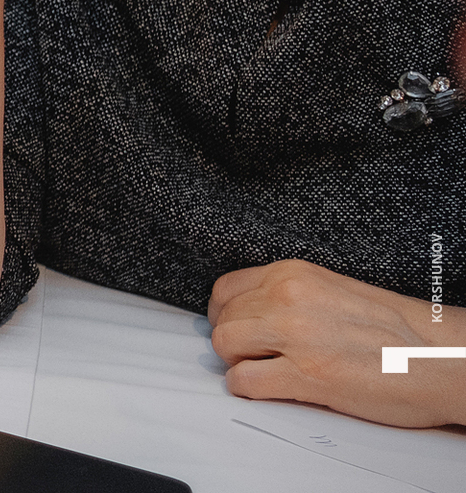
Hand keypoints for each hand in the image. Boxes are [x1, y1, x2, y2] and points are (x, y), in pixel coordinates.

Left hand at [208, 258, 465, 427]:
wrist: (441, 358)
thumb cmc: (399, 330)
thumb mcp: (334, 289)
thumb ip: (290, 294)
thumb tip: (252, 311)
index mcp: (294, 274)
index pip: (225, 289)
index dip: (224, 314)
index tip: (233, 328)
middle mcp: (288, 298)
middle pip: (222, 320)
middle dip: (232, 342)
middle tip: (251, 356)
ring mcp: (295, 336)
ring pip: (224, 346)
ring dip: (236, 364)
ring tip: (261, 370)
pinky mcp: (306, 375)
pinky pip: (244, 382)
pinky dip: (248, 390)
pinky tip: (269, 389)